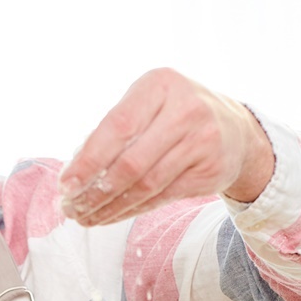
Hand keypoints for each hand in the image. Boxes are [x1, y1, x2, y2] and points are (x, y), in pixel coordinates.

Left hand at [58, 68, 273, 226]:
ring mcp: (201, 141)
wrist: (234, 130)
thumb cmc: (174, 115)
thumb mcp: (146, 105)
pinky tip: (110, 216)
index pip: (117, 126)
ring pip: (145, 185)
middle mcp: (185, 110)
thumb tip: (73, 173)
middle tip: (71, 207)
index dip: (88, 160)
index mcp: (159, 85)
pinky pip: (161, 198)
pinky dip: (130, 211)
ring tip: (85, 216)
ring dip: (109, 206)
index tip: (66, 184)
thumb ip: (112, 130)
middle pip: (130, 161)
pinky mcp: (209, 171)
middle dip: (94, 190)